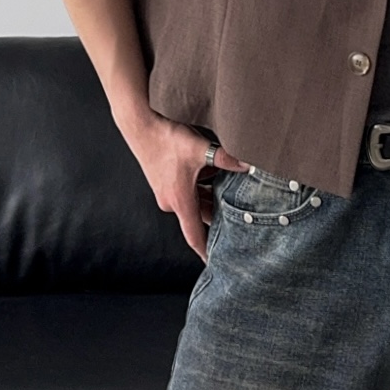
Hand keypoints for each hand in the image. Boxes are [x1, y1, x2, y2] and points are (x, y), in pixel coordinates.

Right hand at [123, 108, 247, 259]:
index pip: (194, 235)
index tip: (214, 264)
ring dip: (212, 199)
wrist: (140, 125)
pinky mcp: (166, 184)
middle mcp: (172, 202)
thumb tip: (250, 164)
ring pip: (196, 202)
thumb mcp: (200, 148)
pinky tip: (214, 175)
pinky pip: (188, 193)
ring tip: (231, 194)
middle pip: (201, 217)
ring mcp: (167, 193)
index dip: (205, 251)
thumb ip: (226, 159)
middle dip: (219, 218)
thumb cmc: (166, 138)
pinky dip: (202, 188)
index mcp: (180, 201)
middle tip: (240, 222)